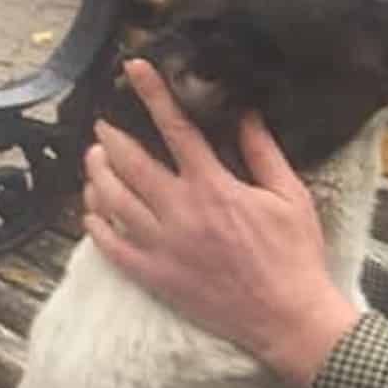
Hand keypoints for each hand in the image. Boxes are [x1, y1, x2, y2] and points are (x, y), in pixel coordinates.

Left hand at [82, 59, 358, 387]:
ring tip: (94, 160)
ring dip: (98, 175)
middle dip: (110, 137)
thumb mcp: (291, 197)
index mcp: (215, 187)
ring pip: (112, 201)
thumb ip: (264, 153)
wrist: (288, 318)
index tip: (133, 69)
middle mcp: (181, 212)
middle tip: (102, 124)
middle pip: (130, 163)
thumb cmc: (296, 256)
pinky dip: (96, 224)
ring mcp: (163, 246)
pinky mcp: (155, 277)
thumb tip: (245, 115)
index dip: (152, 94)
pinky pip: (112, 246)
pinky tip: (92, 212)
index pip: (176, 129)